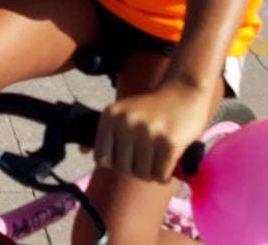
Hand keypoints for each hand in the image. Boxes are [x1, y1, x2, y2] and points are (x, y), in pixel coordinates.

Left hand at [94, 82, 216, 181]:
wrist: (184, 92)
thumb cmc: (151, 108)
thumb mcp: (123, 113)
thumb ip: (105, 133)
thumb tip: (82, 151)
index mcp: (109, 116)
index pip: (101, 158)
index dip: (114, 163)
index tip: (127, 157)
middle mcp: (125, 124)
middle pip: (122, 170)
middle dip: (135, 170)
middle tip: (146, 159)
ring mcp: (147, 134)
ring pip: (143, 175)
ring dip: (151, 173)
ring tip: (157, 159)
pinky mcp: (169, 143)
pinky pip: (160, 176)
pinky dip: (164, 175)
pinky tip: (168, 163)